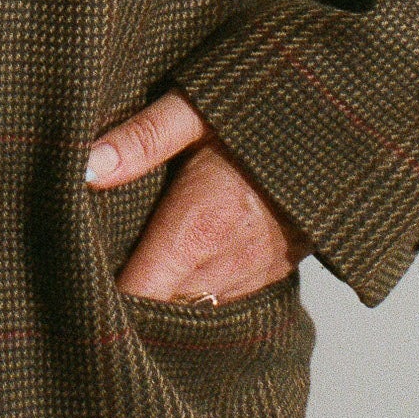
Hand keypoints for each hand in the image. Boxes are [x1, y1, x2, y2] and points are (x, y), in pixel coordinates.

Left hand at [85, 90, 309, 303]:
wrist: (344, 127)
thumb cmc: (265, 112)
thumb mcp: (197, 108)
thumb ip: (141, 138)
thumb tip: (85, 167)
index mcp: (199, 225)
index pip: (138, 292)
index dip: (102, 295)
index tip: (74, 283)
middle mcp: (227, 262)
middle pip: (161, 308)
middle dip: (128, 302)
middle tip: (91, 280)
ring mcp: (254, 273)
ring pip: (193, 309)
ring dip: (164, 299)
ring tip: (129, 274)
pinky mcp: (274, 273)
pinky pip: (224, 300)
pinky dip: (197, 293)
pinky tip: (177, 269)